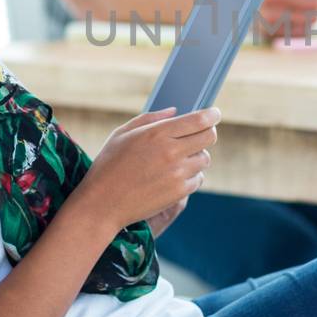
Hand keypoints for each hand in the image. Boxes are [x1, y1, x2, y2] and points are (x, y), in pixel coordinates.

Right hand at [72, 107, 218, 234]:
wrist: (102, 204)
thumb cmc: (108, 166)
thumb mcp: (122, 134)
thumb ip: (150, 118)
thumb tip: (175, 111)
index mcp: (157, 134)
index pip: (199, 120)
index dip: (212, 115)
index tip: (215, 113)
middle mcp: (171, 152)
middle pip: (209, 137)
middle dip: (208, 132)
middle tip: (201, 133)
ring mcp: (177, 174)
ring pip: (205, 158)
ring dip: (197, 155)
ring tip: (179, 157)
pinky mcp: (179, 192)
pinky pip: (198, 179)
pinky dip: (192, 175)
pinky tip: (175, 175)